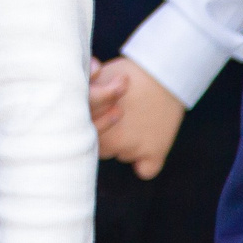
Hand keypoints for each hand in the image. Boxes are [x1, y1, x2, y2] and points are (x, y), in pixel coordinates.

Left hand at [89, 57, 184, 177]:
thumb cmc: (128, 74)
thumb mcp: (98, 80)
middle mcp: (110, 138)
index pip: (84, 132)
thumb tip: (77, 108)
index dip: (94, 120)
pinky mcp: (154, 152)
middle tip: (121, 113)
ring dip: (125, 145)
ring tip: (137, 120)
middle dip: (108, 133)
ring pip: (122, 156)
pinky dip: (145, 163)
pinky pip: (145, 171)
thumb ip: (85, 101)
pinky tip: (148, 145)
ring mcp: (132, 147)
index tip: (103, 111)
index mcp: (92, 120)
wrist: (164, 71)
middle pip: (101, 147)